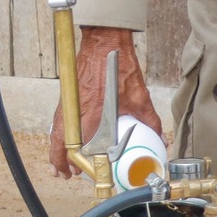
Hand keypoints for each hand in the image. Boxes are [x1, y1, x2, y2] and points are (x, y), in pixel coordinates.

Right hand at [49, 27, 161, 178]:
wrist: (104, 42)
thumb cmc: (119, 66)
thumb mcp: (139, 96)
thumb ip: (149, 120)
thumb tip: (160, 138)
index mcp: (93, 113)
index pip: (79, 146)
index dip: (79, 162)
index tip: (83, 172)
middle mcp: (76, 109)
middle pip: (60, 142)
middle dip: (60, 161)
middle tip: (65, 174)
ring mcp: (69, 102)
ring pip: (56, 132)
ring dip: (57, 150)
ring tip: (60, 164)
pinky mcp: (68, 96)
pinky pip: (58, 121)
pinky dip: (58, 134)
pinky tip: (63, 141)